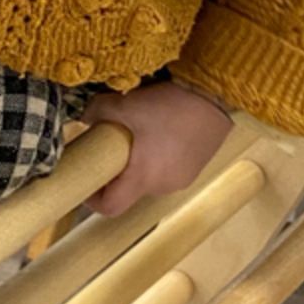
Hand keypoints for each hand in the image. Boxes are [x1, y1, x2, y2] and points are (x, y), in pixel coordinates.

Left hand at [80, 81, 232, 217]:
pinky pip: (167, 170)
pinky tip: (160, 133)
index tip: (86, 179)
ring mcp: (182, 179)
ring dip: (137, 164)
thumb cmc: (171, 106)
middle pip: (129, 191)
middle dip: (116, 173)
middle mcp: (163, 186)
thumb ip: (99, 111)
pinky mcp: (194, 168)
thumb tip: (85, 116)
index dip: (92, 198)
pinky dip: (156, 158)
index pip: (110, 206)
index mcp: (144, 177)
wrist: (217, 97)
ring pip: (148, 179)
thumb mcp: (127, 104)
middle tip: (108, 148)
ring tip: (136, 136)